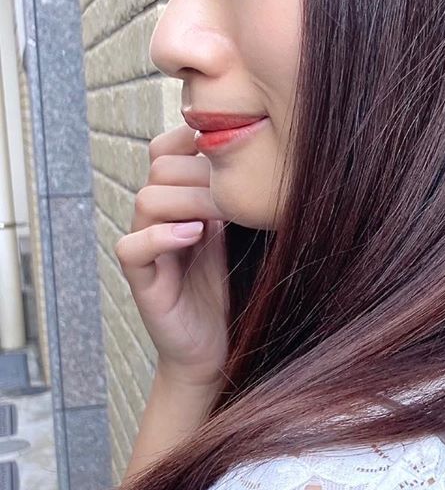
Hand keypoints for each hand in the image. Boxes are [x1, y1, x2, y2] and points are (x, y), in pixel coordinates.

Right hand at [114, 122, 231, 387]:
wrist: (219, 349)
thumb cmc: (236, 291)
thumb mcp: (243, 236)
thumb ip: (240, 202)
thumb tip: (267, 161)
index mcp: (182, 203)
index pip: (167, 151)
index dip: (190, 141)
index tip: (230, 145)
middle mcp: (159, 220)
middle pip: (160, 169)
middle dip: (200, 172)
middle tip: (234, 189)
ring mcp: (148, 249)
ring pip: (147, 200)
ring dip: (187, 200)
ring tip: (219, 214)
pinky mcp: (142, 280)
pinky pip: (132, 247)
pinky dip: (160, 236)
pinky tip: (194, 235)